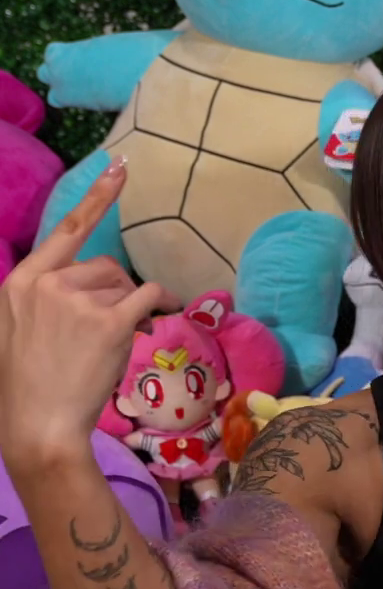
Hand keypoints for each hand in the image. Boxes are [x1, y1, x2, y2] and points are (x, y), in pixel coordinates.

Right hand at [0, 159, 177, 467]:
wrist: (37, 423)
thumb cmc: (30, 381)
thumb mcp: (18, 328)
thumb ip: (47, 299)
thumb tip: (93, 286)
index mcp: (20, 282)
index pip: (66, 230)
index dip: (98, 196)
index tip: (120, 166)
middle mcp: (46, 283)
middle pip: (104, 266)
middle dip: (114, 291)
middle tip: (110, 325)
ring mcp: (76, 301)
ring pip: (125, 286)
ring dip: (130, 307)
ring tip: (115, 339)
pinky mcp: (108, 322)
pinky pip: (149, 298)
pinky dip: (158, 305)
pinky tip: (151, 323)